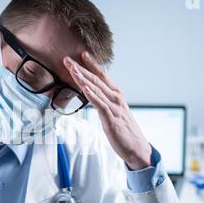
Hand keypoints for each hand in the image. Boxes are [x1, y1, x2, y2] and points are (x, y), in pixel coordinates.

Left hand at [63, 52, 151, 169]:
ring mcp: (114, 108)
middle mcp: (115, 97)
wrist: (137, 148)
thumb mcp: (112, 111)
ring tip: (72, 69)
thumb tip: (91, 93)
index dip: (91, 64)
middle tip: (66, 59)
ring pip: (96, 90)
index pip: (102, 75)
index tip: (81, 54)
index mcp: (115, 94)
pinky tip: (85, 88)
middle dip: (80, 68)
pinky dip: (93, 96)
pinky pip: (101, 105)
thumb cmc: (124, 130)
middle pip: (96, 79)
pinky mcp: (112, 119)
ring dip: (83, 79)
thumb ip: (103, 101)